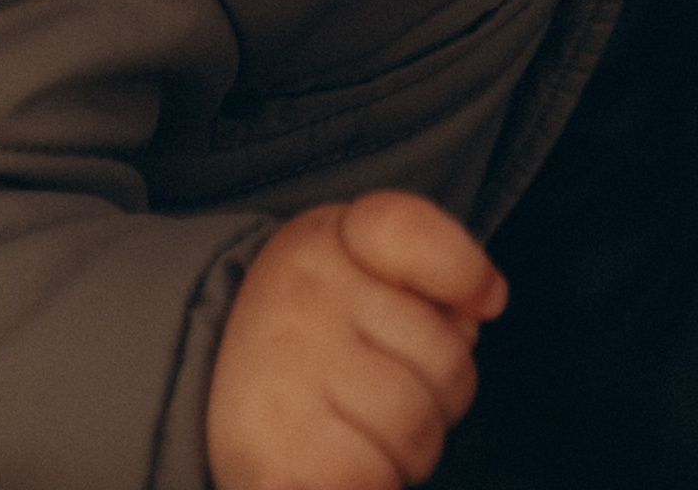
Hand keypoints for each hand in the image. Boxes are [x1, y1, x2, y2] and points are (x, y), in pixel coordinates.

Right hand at [206, 193, 504, 489]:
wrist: (209, 393)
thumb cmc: (314, 333)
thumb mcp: (361, 264)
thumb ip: (433, 264)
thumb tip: (487, 297)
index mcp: (326, 243)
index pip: (414, 233)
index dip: (464, 271)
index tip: (483, 300)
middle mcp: (303, 299)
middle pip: (447, 360)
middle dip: (437, 393)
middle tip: (382, 389)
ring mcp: (288, 380)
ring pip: (418, 432)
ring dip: (405, 452)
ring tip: (357, 431)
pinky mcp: (277, 465)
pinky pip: (374, 484)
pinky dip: (372, 485)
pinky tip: (341, 467)